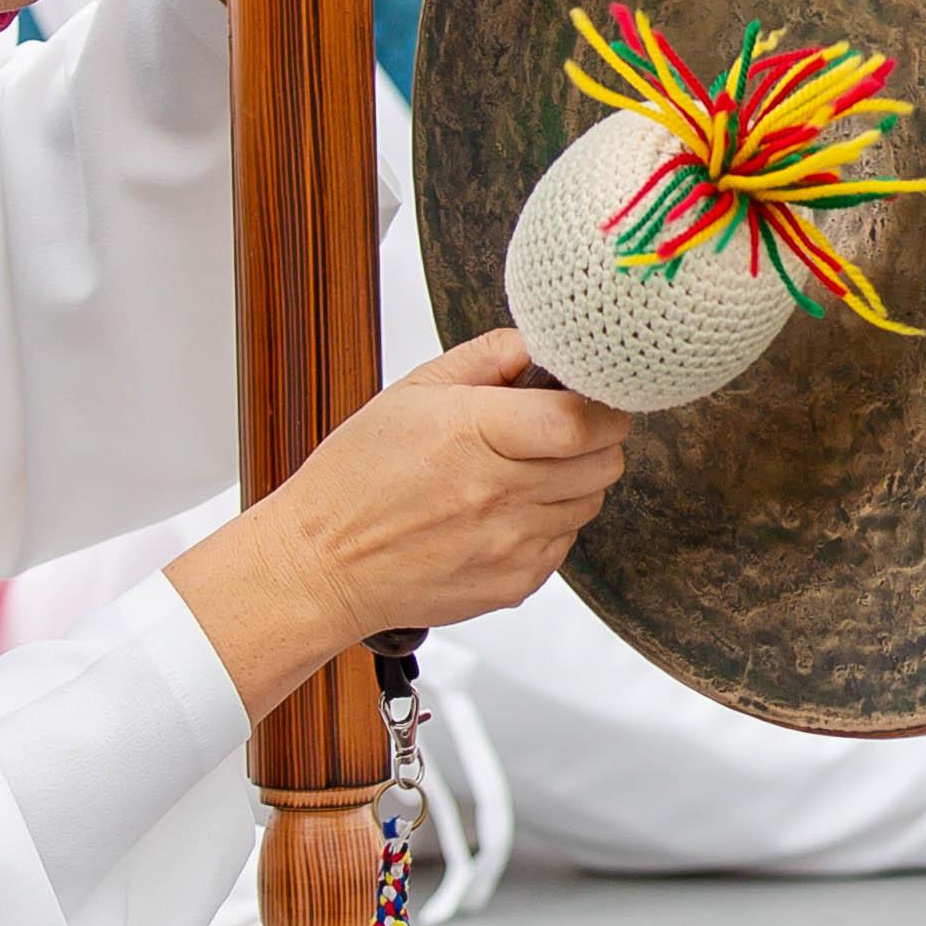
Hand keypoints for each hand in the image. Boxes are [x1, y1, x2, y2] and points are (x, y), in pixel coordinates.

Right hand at [166, 332, 629, 709]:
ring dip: (570, 484)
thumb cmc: (357, 477)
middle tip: (556, 435)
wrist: (322, 565)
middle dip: (592, 442)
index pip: (582, 422)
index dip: (602, 407)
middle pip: (603, 463)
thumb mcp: (413, 392)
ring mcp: (510, 545)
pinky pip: (563, 544)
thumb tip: (542, 342)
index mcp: (473, 434)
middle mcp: (497, 493)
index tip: (594, 401)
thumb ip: (488, 357)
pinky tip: (500, 515)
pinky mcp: (514, 583)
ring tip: (517, 475)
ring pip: (590, 503)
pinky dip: (546, 526)